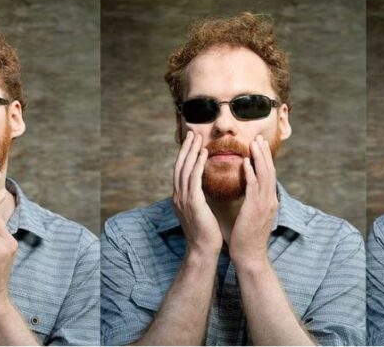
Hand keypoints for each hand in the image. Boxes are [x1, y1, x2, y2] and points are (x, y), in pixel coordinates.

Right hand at [172, 131, 221, 255]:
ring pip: (185, 169)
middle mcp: (178, 196)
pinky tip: (203, 154)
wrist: (202, 250)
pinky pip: (194, 178)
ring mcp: (183, 199)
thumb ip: (198, 198)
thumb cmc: (205, 233)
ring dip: (191, 151)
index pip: (180, 171)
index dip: (185, 155)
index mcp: (179, 197)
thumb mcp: (199, 211)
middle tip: (192, 132)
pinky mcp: (192, 202)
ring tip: (198, 138)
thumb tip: (203, 188)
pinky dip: (198, 164)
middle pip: (180, 166)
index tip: (191, 142)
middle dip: (185, 148)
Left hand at [229, 136, 277, 264]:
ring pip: (264, 176)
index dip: (266, 158)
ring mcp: (264, 205)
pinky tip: (246, 162)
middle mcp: (269, 200)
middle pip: (269, 171)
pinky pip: (253, 188)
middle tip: (259, 136)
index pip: (269, 175)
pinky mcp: (254, 210)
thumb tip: (250, 189)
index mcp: (269, 201)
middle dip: (264, 153)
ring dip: (259, 158)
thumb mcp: (253, 215)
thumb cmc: (247, 237)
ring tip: (254, 143)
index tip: (260, 144)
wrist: (250, 256)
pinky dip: (251, 173)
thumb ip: (254, 201)